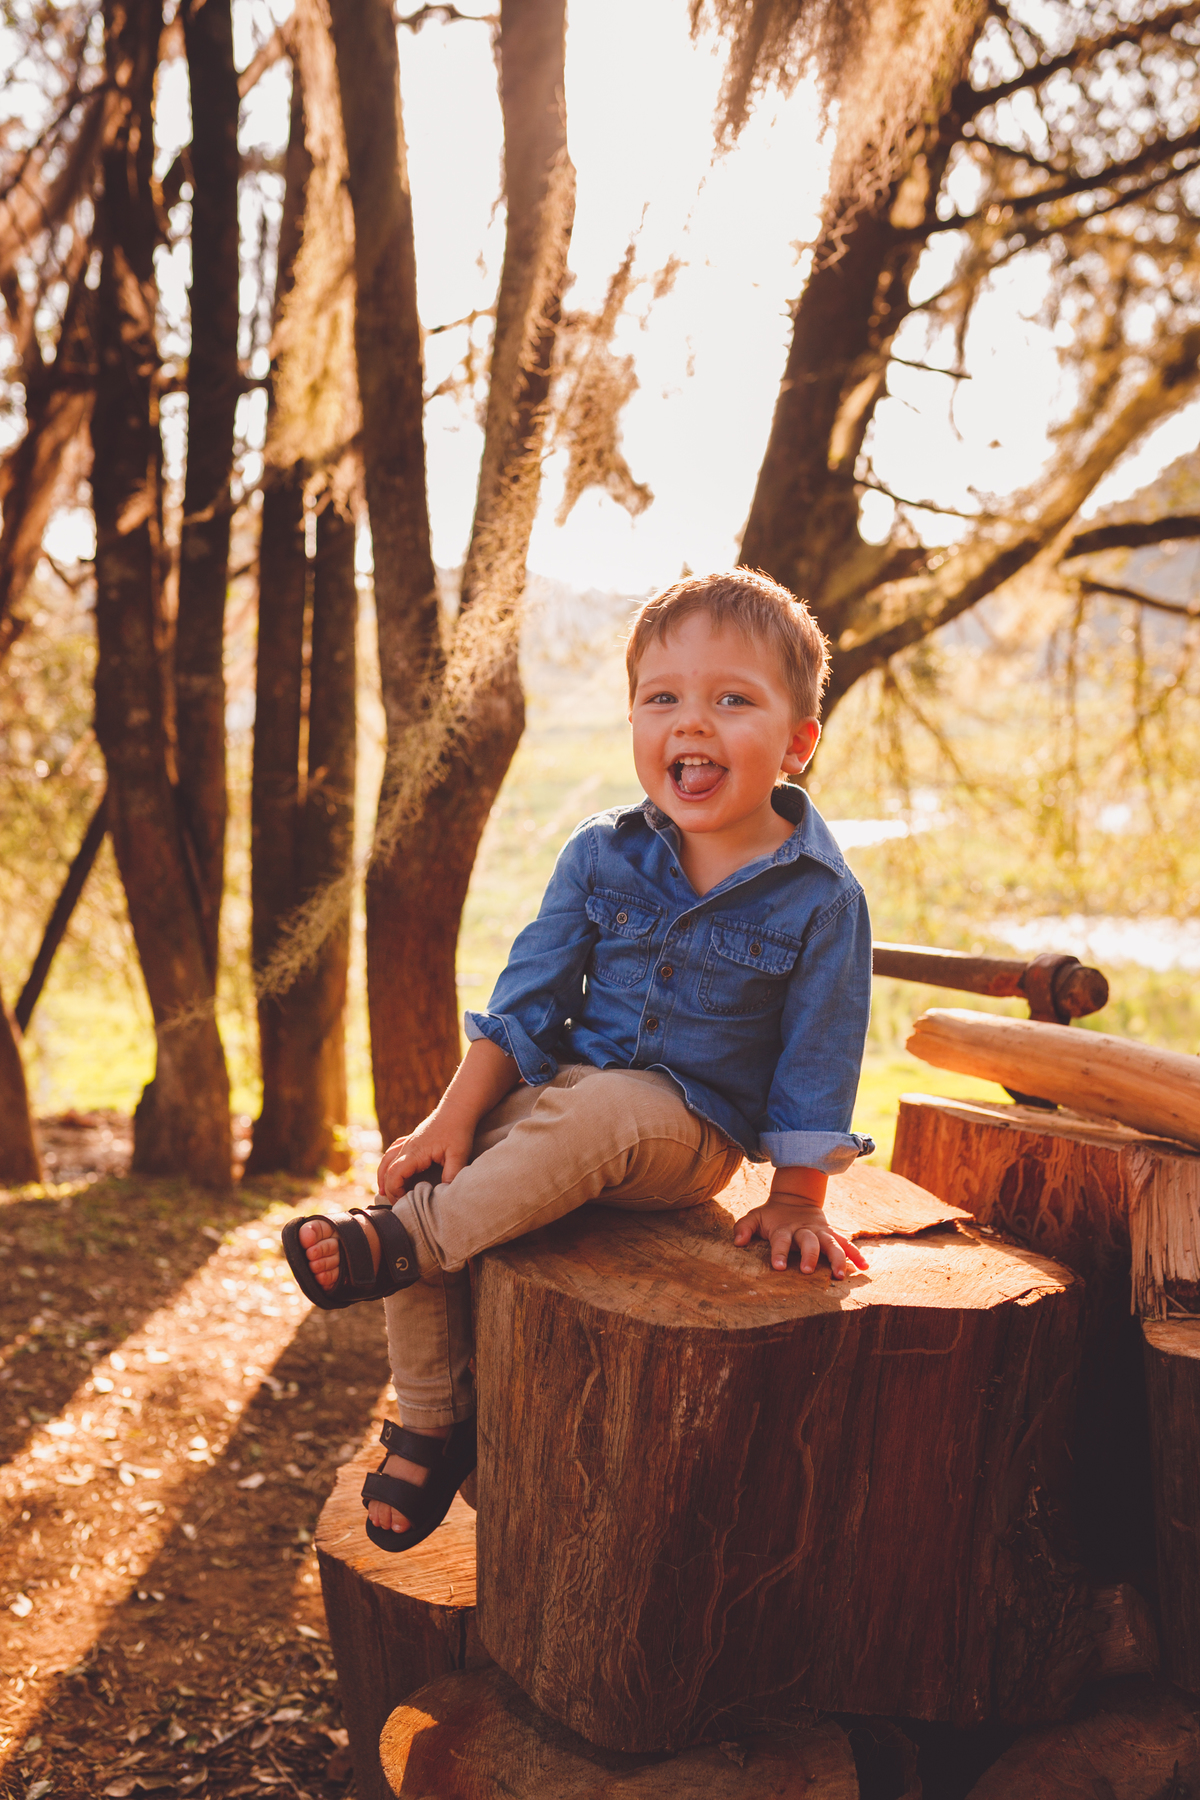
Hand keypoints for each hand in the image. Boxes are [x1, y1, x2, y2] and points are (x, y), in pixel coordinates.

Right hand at [377, 1108, 475, 1197]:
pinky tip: (390, 1169)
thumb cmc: (458, 1130)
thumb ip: (452, 1173)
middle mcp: (407, 1146)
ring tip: (384, 1191)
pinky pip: (394, 1150)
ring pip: (387, 1159)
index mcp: (415, 1152)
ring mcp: (408, 1141)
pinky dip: (388, 1162)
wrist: (458, 1108)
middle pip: (387, 1169)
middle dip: (388, 1188)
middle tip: (395, 1204)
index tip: (402, 1203)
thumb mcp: (459, 1153)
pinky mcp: (413, 1138)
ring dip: (383, 1176)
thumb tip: (446, 1193)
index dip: (394, 1191)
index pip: (394, 1174)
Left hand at [732, 1202, 868, 1279]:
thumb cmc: (771, 1215)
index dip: (780, 1253)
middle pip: (810, 1242)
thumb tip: (737, 1242)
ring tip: (840, 1275)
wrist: (795, 1198)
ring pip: (832, 1244)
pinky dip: (856, 1254)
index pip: (781, 1241)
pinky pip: (846, 1244)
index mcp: (784, 1228)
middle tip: (808, 1271)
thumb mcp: (755, 1217)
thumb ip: (744, 1228)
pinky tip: (864, 1267)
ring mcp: (820, 1232)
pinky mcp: (832, 1234)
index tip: (779, 1267)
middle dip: (810, 1256)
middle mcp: (804, 1231)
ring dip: (837, 1259)